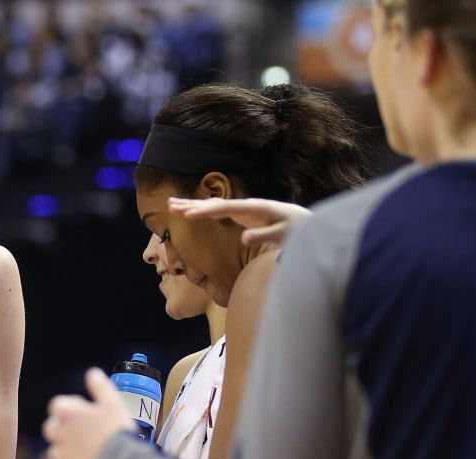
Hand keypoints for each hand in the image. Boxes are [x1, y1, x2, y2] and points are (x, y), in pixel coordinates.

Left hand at [42, 368, 134, 458]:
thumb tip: (92, 373)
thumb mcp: (113, 403)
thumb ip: (100, 386)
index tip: (85, 411)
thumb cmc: (116, 432)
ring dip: (67, 447)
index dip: (71, 407)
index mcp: (66, 413)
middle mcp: (58, 433)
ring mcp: (61, 455)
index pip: (57, 405)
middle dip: (64, 427)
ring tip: (88, 448)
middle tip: (84, 429)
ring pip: (56, 449)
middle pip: (52, 427)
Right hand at [168, 196, 311, 246]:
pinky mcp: (241, 213)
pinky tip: (191, 211)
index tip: (188, 214)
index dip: (206, 211)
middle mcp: (246, 204)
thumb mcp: (282, 235)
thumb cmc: (295, 229)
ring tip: (172, 204)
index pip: (226, 208)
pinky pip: (218, 211)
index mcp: (255, 208)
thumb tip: (243, 238)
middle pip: (215, 203)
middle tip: (171, 207)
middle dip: (192, 205)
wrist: (305, 221)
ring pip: (213, 205)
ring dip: (193, 205)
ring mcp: (243, 208)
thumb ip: (264, 236)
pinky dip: (203, 210)